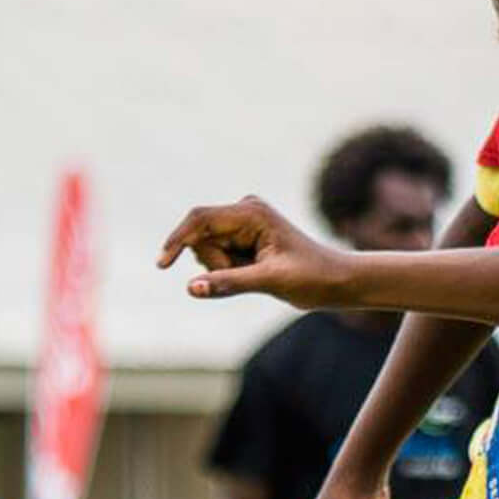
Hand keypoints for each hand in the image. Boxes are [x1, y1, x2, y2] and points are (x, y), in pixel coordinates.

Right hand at [162, 197, 350, 307]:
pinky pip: (217, 257)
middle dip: (215, 264)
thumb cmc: (312, 277)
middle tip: (250, 275)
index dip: (177, 240)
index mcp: (251, 212)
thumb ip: (228, 283)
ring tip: (257, 274)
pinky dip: (228, 271)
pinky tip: (255, 272)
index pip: (199, 220)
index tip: (161, 264)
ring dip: (223, 269)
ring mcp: (241, 223)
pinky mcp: (241, 237)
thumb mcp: (270, 281)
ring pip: (206, 250)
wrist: (336, 281)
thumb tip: (191, 287)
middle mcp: (243, 211)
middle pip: (200, 238)